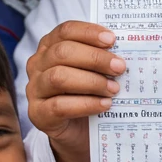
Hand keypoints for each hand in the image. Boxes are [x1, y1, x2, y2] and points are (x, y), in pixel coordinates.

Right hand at [26, 21, 125, 161]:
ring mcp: (34, 89)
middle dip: (95, 58)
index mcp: (50, 46)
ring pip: (59, 77)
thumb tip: (127, 47)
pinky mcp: (38, 114)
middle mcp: (38, 65)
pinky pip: (59, 106)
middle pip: (62, 52)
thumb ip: (102, 56)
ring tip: (114, 88)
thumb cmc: (88, 92)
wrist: (78, 130)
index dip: (89, 32)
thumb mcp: (94, 70)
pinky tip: (104, 104)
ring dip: (92, 82)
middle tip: (120, 67)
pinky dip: (86, 104)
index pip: (66, 31)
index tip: (112, 39)